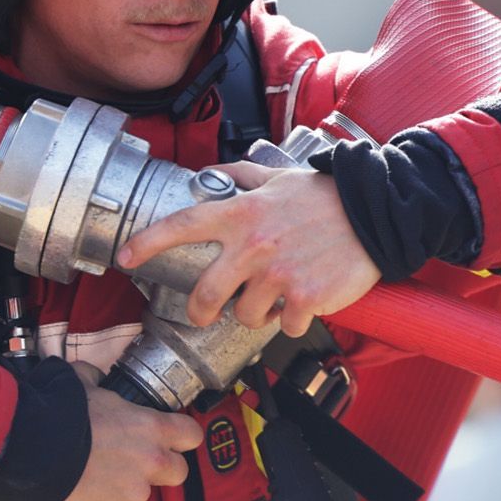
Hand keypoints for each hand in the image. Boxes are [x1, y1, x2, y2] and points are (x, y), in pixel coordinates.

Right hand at [44, 363, 202, 500]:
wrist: (31, 453)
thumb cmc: (58, 413)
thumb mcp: (82, 381)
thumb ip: (97, 381)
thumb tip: (94, 379)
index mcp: (150, 427)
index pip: (191, 434)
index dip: (181, 435)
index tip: (171, 437)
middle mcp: (151, 462)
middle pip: (179, 472)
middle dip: (162, 468)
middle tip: (134, 461)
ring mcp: (133, 494)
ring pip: (139, 493)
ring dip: (123, 486)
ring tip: (92, 475)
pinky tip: (80, 491)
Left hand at [116, 162, 380, 337]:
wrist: (376, 212)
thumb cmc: (325, 195)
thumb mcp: (277, 176)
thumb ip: (240, 175)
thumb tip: (210, 174)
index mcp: (241, 213)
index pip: (181, 226)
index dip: (146, 243)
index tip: (124, 257)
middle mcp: (253, 245)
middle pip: (205, 293)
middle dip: (201, 310)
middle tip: (206, 313)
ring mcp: (278, 274)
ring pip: (246, 315)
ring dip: (258, 312)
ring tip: (276, 296)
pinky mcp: (304, 297)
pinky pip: (284, 326)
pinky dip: (292, 320)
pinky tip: (304, 303)